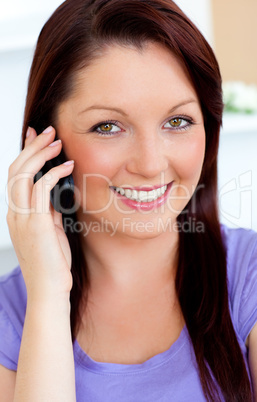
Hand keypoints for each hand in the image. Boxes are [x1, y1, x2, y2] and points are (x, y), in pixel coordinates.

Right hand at [7, 126, 74, 301]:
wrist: (50, 289)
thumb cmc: (52, 262)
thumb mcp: (50, 232)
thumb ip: (49, 213)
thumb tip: (56, 196)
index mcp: (16, 214)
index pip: (15, 175)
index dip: (24, 153)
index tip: (35, 137)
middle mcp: (15, 212)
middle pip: (15, 168)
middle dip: (32, 146)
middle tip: (47, 131)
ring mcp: (22, 217)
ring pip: (23, 174)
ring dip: (40, 153)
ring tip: (56, 140)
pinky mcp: (36, 223)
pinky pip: (40, 189)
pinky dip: (54, 173)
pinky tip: (67, 166)